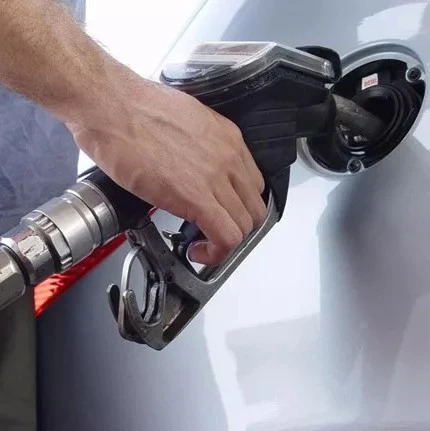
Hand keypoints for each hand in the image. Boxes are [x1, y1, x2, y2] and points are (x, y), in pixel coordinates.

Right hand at [67, 66, 265, 264]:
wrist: (110, 105)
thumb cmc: (134, 108)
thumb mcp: (182, 123)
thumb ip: (197, 148)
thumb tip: (191, 168)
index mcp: (227, 139)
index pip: (252, 185)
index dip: (238, 206)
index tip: (222, 213)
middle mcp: (229, 157)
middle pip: (253, 208)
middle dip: (236, 226)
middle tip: (214, 232)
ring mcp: (216, 177)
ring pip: (245, 226)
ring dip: (226, 242)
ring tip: (203, 242)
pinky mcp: (196, 197)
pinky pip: (226, 237)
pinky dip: (216, 253)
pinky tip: (197, 250)